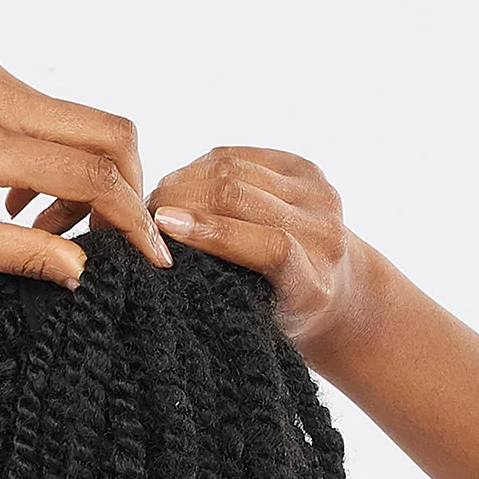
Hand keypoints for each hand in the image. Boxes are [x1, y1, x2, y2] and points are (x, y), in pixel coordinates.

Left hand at [0, 55, 170, 288]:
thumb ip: (18, 254)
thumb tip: (82, 273)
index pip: (91, 175)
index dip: (131, 220)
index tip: (151, 260)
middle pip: (107, 129)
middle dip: (125, 188)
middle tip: (111, 238)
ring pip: (78, 116)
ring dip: (83, 173)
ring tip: (43, 225)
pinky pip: (44, 105)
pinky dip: (52, 150)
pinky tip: (18, 195)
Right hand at [148, 148, 376, 351]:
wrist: (337, 290)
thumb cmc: (281, 318)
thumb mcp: (253, 322)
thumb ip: (221, 291)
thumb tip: (159, 249)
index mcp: (314, 285)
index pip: (269, 246)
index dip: (213, 232)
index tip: (163, 225)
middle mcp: (324, 234)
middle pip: (242, 196)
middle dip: (183, 198)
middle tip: (141, 213)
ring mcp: (318, 195)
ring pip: (236, 169)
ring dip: (186, 180)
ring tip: (155, 199)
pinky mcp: (305, 168)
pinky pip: (242, 156)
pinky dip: (203, 167)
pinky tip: (182, 184)